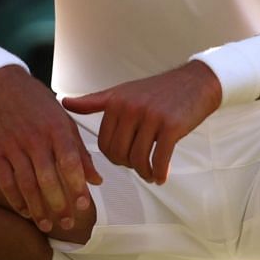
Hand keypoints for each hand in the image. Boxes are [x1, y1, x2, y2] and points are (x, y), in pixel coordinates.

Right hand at [0, 66, 101, 232]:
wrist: (0, 85)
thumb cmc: (36, 103)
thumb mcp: (64, 120)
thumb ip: (80, 151)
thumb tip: (96, 180)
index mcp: (56, 129)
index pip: (70, 163)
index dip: (77, 186)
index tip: (84, 206)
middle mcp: (35, 139)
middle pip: (48, 179)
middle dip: (59, 205)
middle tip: (67, 223)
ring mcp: (13, 146)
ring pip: (26, 185)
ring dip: (38, 209)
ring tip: (47, 225)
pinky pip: (5, 181)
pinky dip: (15, 199)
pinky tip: (25, 211)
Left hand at [60, 62, 222, 186]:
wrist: (195, 82)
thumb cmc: (157, 90)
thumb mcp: (122, 92)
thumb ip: (93, 102)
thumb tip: (64, 102)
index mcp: (116, 102)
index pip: (104, 143)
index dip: (113, 157)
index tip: (125, 159)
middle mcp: (131, 109)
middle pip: (119, 153)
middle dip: (128, 166)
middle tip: (139, 167)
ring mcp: (151, 117)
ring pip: (138, 159)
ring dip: (144, 173)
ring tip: (150, 174)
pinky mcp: (171, 127)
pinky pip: (159, 159)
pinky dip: (159, 173)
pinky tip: (161, 176)